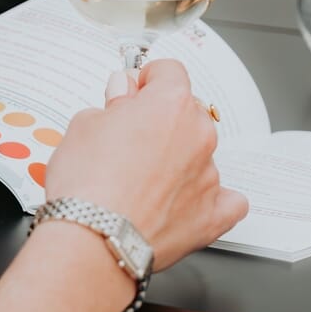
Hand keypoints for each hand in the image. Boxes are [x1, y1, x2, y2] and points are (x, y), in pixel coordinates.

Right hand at [45, 59, 247, 269]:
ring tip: (140, 182)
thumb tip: (122, 95)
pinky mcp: (211, 215)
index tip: (133, 93)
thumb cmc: (86, 184)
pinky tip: (187, 201)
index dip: (146, 80)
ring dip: (177, 160)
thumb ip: (112, 104)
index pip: (169, 71)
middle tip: (127, 139)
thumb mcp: (83, 125)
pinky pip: (227, 200)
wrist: (94, 240)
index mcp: (170, 104)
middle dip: (160, 121)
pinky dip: (210, 198)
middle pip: (187, 112)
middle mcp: (197, 135)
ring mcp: (208, 176)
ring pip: (199, 155)